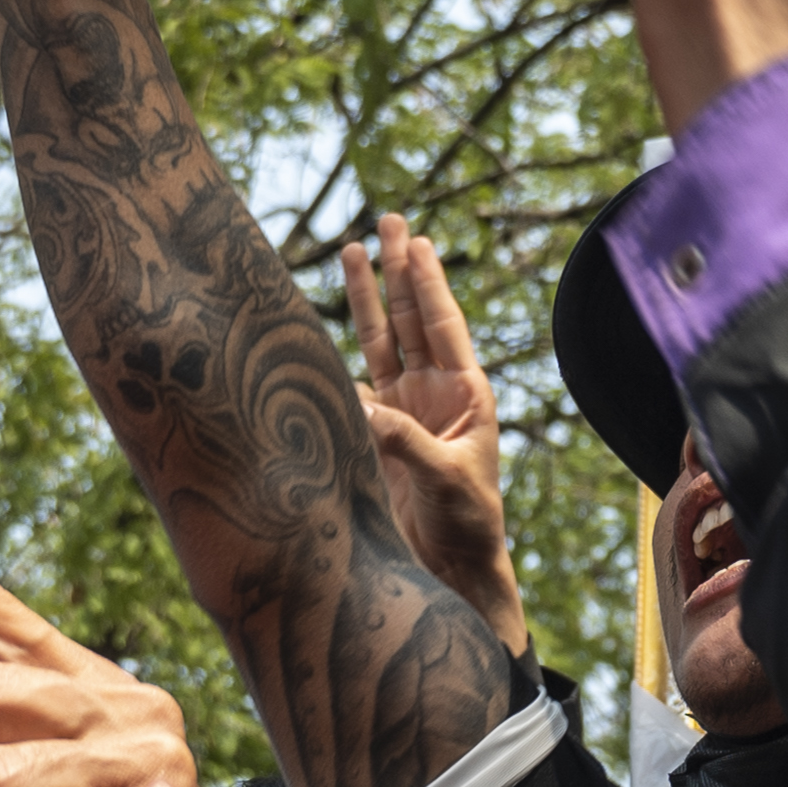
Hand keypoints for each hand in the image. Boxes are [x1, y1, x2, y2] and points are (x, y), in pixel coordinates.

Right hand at [342, 214, 527, 654]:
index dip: (429, 282)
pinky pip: (356, 382)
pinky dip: (338, 354)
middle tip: (391, 221)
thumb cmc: (467, 523)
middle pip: (414, 318)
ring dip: (369, 299)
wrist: (453, 565)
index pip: (444, 325)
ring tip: (356, 250)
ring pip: (383, 341)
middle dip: (400, 271)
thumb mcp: (445, 478)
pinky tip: (320, 325)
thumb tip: (361, 405)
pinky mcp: (380, 432)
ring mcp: (406, 409)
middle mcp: (436, 393)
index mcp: (466, 394)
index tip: (418, 241)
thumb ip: (405, 442)